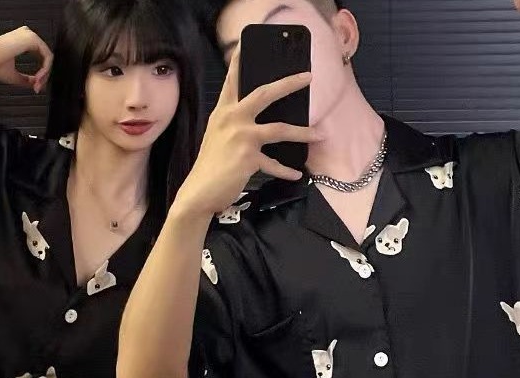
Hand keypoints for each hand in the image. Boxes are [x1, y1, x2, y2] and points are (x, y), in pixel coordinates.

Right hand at [0, 26, 52, 93]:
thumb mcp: (14, 75)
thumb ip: (26, 79)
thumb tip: (37, 84)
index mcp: (22, 41)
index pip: (40, 58)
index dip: (40, 75)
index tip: (35, 86)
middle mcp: (26, 36)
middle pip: (45, 58)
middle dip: (44, 76)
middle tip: (38, 87)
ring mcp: (29, 35)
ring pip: (48, 58)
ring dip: (44, 74)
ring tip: (37, 84)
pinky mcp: (32, 38)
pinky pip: (47, 56)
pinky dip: (45, 69)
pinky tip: (38, 77)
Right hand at [175, 44, 317, 216]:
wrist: (199, 191)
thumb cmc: (209, 166)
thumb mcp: (217, 136)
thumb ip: (233, 124)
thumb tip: (257, 122)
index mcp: (223, 112)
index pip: (232, 81)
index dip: (239, 61)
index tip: (246, 43)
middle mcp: (232, 119)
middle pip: (264, 94)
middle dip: (288, 84)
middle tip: (308, 77)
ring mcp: (242, 137)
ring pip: (280, 129)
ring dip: (303, 132)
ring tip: (320, 134)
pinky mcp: (248, 157)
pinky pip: (274, 164)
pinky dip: (286, 170)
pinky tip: (296, 173)